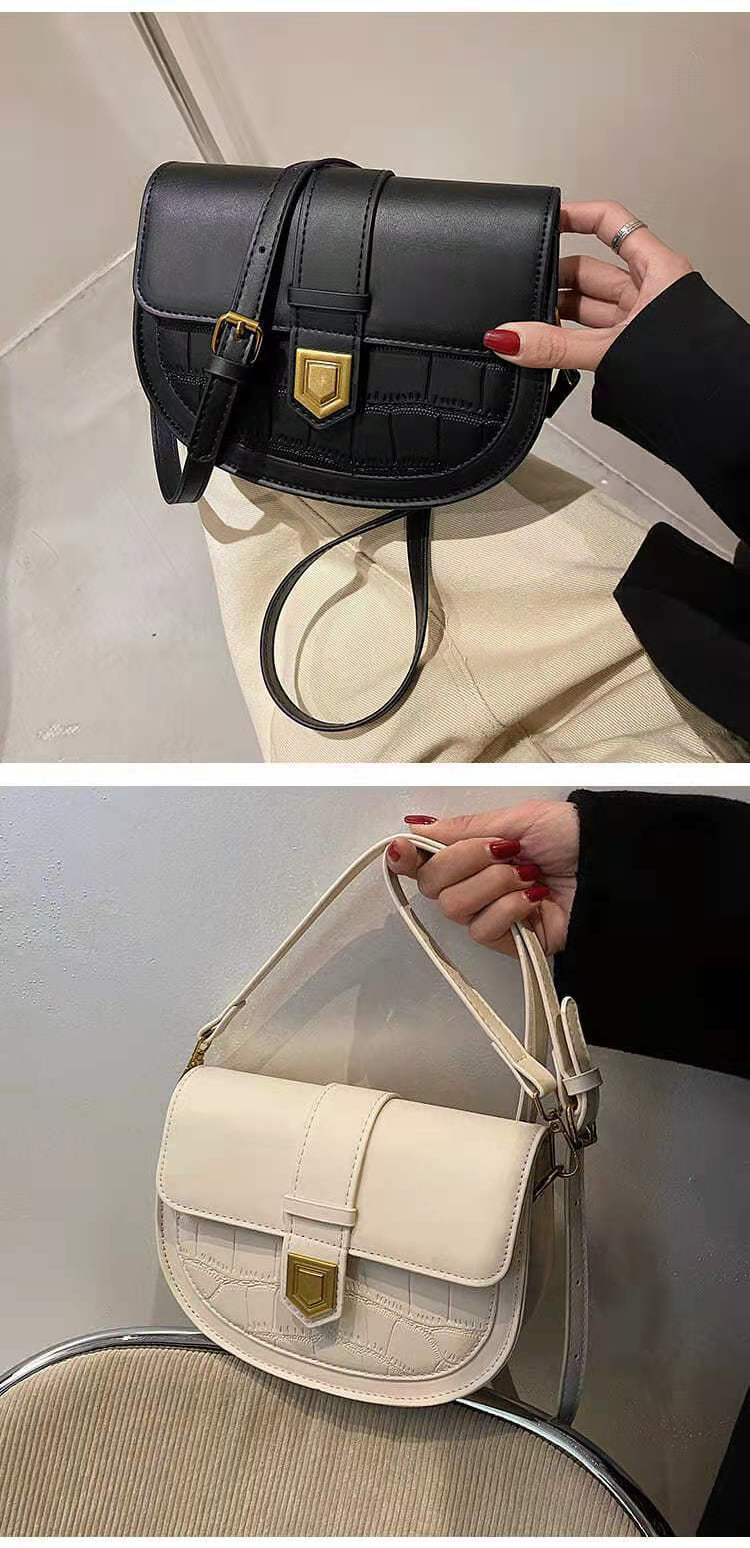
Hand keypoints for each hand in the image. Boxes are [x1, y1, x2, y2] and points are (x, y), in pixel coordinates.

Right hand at [386, 801, 578, 955]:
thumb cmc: (570, 836)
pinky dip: (510, 907)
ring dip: (494, 884)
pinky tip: (534, 898)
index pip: (423, 862)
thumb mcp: (515, 818)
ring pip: (455, 907)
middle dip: (465, 861)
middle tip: (504, 850)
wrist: (610, 864)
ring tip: (528, 874)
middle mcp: (475, 885)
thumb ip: (462, 828)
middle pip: (432, 886)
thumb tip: (415, 827)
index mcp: (473, 853)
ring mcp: (491, 914)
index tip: (402, 849)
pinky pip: (484, 928)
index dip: (406, 858)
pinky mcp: (509, 941)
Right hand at [484, 199, 692, 371]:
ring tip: (530, 332)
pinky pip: (594, 335)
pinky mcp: (634, 348)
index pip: (611, 223)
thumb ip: (557, 347)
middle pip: (591, 271)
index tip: (543, 220)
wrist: (719, 415)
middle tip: (523, 298)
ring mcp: (642, 320)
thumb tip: (508, 338)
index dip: (576, 216)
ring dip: (559, 317)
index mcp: (657, 271)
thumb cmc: (691, 371)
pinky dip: (569, 341)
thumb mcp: (613, 351)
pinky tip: (547, 352)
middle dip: (555, 282)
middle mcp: (650, 291)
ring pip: (590, 307)